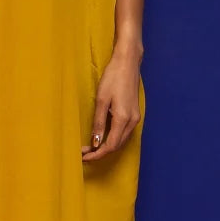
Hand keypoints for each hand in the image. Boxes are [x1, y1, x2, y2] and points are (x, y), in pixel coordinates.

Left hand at [81, 49, 141, 163]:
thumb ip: (98, 122)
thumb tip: (95, 142)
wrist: (128, 63)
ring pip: (121, 141)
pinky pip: (124, 133)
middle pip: (117, 146)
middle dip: (100, 152)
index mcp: (123, 119)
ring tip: (90, 147)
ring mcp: (135, 118)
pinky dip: (113, 138)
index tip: (84, 157)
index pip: (110, 146)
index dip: (97, 154)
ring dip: (106, 146)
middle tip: (84, 153)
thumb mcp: (101, 100)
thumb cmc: (113, 77)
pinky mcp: (134, 114)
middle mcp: (132, 121)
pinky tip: (102, 136)